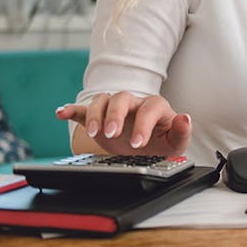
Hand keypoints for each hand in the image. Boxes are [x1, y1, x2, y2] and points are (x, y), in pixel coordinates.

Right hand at [55, 92, 191, 156]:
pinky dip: (72, 110)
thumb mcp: (176, 143)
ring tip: (94, 132)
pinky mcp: (98, 118)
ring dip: (95, 114)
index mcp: (154, 108)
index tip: (137, 143)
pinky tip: (61, 113)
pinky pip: (83, 109)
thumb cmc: (163, 142)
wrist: (147, 148)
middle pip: (121, 98)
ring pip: (102, 100)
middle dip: (114, 115)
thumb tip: (185, 118)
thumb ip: (182, 131)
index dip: (143, 124)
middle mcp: (133, 104)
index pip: (149, 108)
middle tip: (111, 134)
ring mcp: (114, 109)